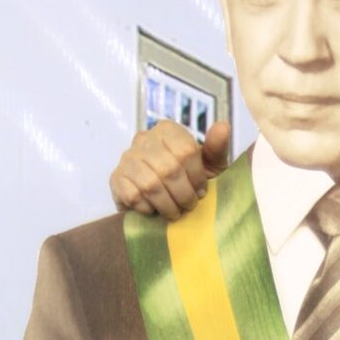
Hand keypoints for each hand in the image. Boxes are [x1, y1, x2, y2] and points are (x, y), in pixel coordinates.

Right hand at [109, 118, 230, 217]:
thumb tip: (223, 127)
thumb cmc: (188, 182)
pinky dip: (149, 208)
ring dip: (168, 204)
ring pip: (151, 184)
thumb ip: (216, 149)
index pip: (186, 151)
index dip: (197, 177)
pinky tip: (154, 210)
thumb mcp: (208, 166)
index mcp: (168, 130)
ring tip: (175, 212)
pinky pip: (134, 196)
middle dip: (184, 194)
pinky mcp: (116, 178)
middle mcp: (145, 139)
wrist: (160, 202)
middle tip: (189, 205)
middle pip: (169, 169)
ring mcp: (128, 158)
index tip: (201, 191)